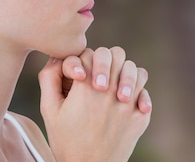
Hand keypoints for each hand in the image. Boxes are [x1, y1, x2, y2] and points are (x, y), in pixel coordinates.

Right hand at [38, 47, 151, 161]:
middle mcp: (109, 93)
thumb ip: (50, 78)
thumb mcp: (49, 110)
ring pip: (135, 70)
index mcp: (84, 88)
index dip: (84, 61)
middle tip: (99, 76)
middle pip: (116, 54)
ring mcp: (128, 104)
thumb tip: (59, 58)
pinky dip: (138, 92)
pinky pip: (145, 91)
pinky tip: (126, 101)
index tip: (79, 77)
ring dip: (124, 73)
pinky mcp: (140, 117)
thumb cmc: (66, 140)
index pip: (90, 53)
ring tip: (115, 86)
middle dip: (106, 60)